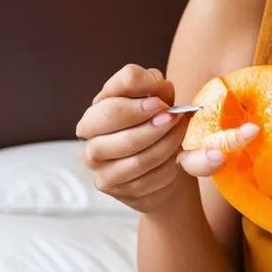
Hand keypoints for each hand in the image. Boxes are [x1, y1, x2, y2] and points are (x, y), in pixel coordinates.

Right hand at [75, 64, 256, 212]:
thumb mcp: (161, 101)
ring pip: (132, 152)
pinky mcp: (108, 184)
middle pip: (111, 115)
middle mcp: (90, 129)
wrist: (161, 167)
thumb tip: (162, 90)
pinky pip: (143, 178)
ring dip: (165, 144)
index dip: (140, 89)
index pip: (115, 86)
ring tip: (181, 136)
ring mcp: (95, 159)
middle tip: (173, 118)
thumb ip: (158, 89)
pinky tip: (175, 161)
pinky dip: (166, 169)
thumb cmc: (158, 126)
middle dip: (149, 119)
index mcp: (102, 100)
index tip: (162, 101)